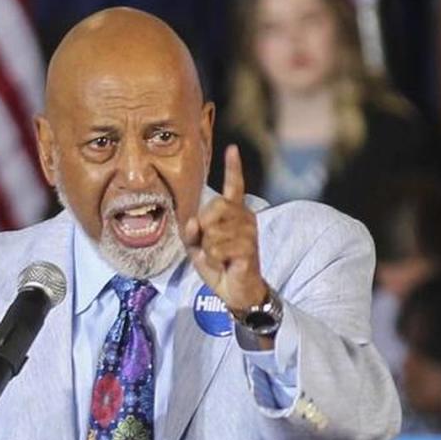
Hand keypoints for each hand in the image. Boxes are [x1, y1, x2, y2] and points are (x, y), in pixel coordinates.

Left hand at [184, 145, 268, 316]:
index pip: (234, 186)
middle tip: (210, 245)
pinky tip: (224, 264)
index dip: (233, 168)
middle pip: (214, 207)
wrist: (236, 291)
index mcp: (234, 213)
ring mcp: (249, 232)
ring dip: (209, 249)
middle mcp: (245, 217)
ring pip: (213, 231)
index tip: (232, 148)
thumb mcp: (198, 248)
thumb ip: (191, 232)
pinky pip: (218, 248)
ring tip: (219, 258)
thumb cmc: (219, 265)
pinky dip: (214, 259)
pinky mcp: (248, 249)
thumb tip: (192, 221)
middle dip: (203, 228)